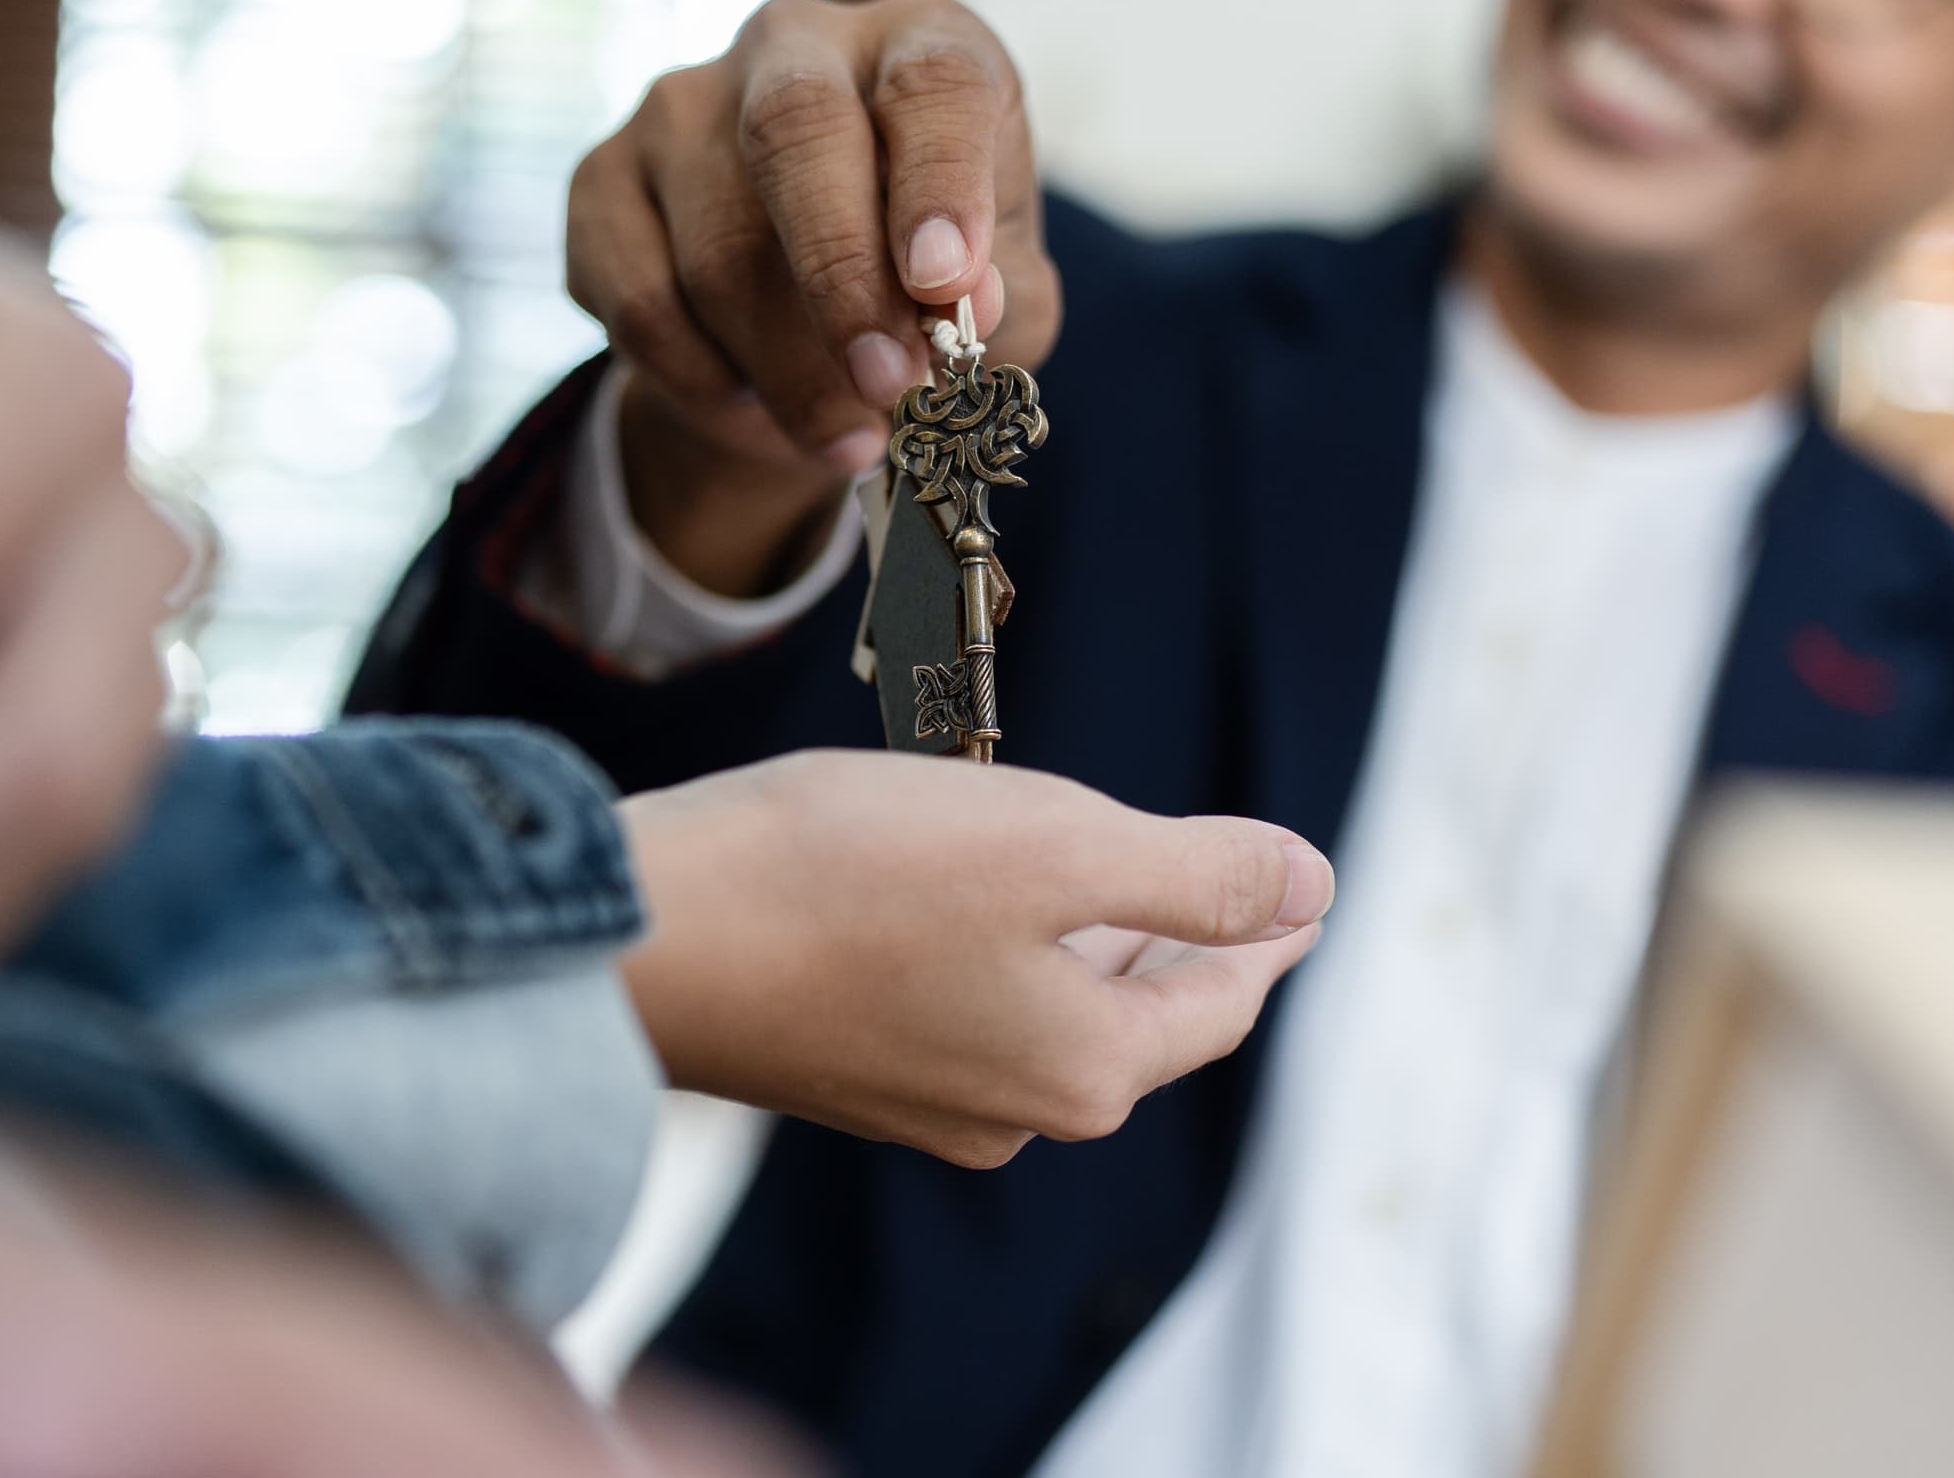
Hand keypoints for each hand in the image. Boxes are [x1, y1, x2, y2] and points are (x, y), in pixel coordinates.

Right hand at [574, 0, 1050, 595]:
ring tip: (845, 435)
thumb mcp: (1006, 286)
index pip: (932, 82)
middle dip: (840, 274)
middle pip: (795, 130)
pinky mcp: (603, 176)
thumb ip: (1006, 294)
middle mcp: (796, 44)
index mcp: (917, 41)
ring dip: (785, 369)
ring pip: (716, 245)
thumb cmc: (930, 270)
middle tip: (884, 384)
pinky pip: (640, 300)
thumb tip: (969, 303)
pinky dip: (702, 379)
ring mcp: (682, 102)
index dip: (941, 181)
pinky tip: (754, 406)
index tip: (945, 284)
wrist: (809, 304)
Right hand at [616, 751, 1331, 1168]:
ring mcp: (921, 1101)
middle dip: (1180, 938)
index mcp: (1086, 1065)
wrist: (643, 939)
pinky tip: (976, 896)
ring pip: (1046, 1014)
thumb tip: (1310, 886)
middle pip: (1136, 1016)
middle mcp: (1012, 1110)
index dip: (1266, 930)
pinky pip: (962, 1011)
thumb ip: (1196, 871)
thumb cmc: (848, 877)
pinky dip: (998, 951)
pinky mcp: (843, 1071)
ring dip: (1085, 940)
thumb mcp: (1058, 843)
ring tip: (1108, 877)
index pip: (1219, 999)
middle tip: (1220, 879)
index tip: (1300, 888)